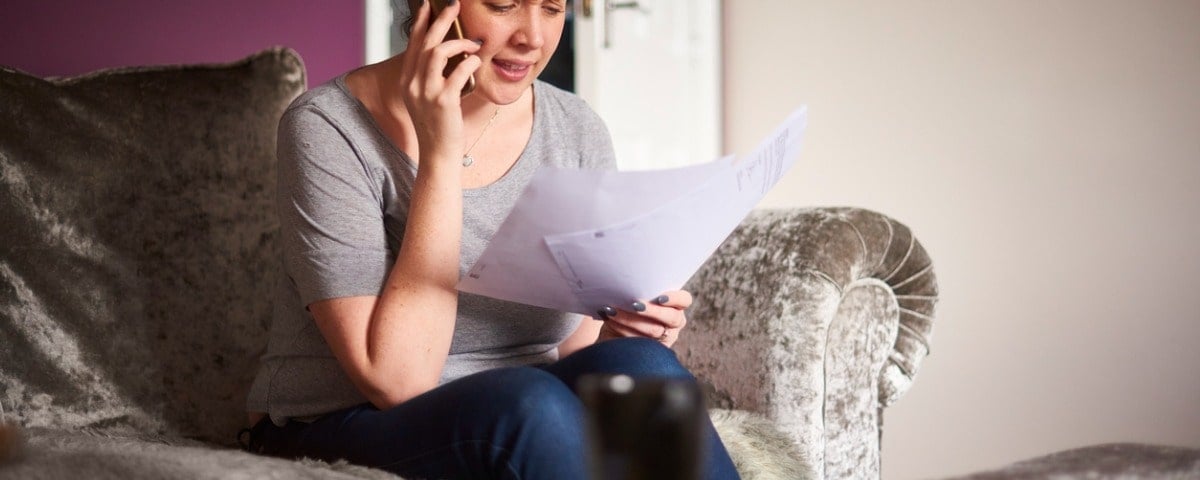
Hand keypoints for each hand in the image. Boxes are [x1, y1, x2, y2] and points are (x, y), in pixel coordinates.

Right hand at [398, 0, 482, 165]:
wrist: (438, 154)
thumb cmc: (438, 126)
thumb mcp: (427, 98)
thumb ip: (431, 77)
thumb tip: (447, 53)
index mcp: (407, 81)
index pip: (413, 44)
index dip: (422, 23)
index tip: (429, 5)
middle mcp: (412, 84)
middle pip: (425, 42)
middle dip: (441, 20)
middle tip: (454, 5)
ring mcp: (426, 92)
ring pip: (438, 52)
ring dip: (459, 42)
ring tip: (474, 43)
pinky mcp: (443, 101)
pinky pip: (458, 71)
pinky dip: (470, 62)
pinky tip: (477, 61)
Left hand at [596, 290, 691, 347]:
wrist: (613, 329)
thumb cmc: (627, 307)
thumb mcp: (636, 297)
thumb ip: (640, 292)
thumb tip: (628, 283)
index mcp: (675, 306)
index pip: (684, 300)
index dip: (675, 298)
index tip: (660, 298)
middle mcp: (674, 323)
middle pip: (672, 317)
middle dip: (652, 311)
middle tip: (634, 305)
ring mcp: (663, 338)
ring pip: (654, 331)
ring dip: (631, 319)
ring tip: (613, 310)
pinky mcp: (650, 351)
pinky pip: (639, 341)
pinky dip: (621, 329)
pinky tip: (609, 319)